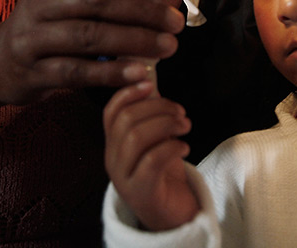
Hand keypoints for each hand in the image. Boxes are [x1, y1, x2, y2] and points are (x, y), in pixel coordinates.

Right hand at [0, 0, 184, 111]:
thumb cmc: (43, 27)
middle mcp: (42, 3)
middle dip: (142, 9)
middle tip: (177, 20)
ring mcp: (34, 37)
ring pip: (88, 35)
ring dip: (134, 41)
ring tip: (168, 47)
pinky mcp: (32, 72)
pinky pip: (76, 72)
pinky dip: (111, 74)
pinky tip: (139, 74)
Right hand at [104, 82, 199, 230]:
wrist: (172, 216)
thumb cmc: (165, 174)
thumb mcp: (157, 139)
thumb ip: (152, 114)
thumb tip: (151, 84)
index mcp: (114, 144)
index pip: (111, 111)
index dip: (128, 92)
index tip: (150, 81)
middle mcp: (113, 160)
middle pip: (126, 120)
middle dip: (158, 108)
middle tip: (181, 112)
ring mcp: (124, 177)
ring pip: (137, 137)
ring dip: (166, 124)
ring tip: (185, 127)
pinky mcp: (141, 192)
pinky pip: (152, 161)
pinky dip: (172, 147)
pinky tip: (184, 147)